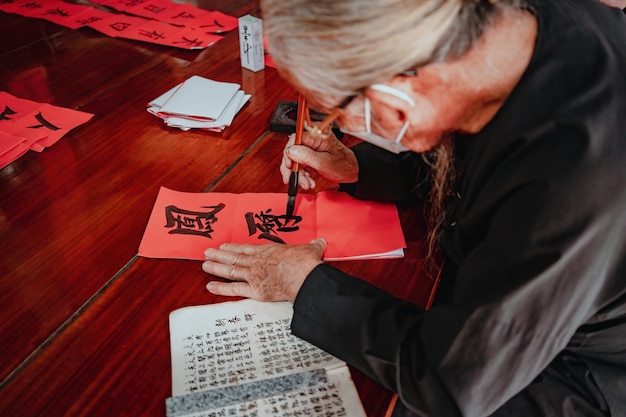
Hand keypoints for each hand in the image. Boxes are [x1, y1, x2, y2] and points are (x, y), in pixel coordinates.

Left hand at [202, 238, 326, 302]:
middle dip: (219, 256)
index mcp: (268, 251)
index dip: (233, 248)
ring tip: (204, 265)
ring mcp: (254, 276)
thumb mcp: (310, 249)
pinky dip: (221, 288)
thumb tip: (321, 242)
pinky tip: (210, 286)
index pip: (246, 249)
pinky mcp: (255, 291)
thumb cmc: (305, 263)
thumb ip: (313, 246)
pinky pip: (235, 289)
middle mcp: (257, 262)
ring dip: (216, 267)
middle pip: (234, 258)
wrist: (303, 276)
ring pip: (230, 270)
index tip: (223, 247)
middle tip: (206, 253)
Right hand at [280, 130, 358, 188]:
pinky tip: (307, 181)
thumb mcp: (325, 163)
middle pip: (292, 150)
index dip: (289, 153)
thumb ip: (307, 156)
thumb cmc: (344, 165)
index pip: (295, 139)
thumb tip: (290, 151)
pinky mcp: (310, 154)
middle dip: (293, 168)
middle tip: (294, 179)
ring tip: (306, 184)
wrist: (352, 171)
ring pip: (294, 159)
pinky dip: (301, 174)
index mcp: (318, 134)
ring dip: (298, 174)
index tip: (289, 166)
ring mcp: (311, 146)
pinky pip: (299, 163)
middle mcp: (313, 138)